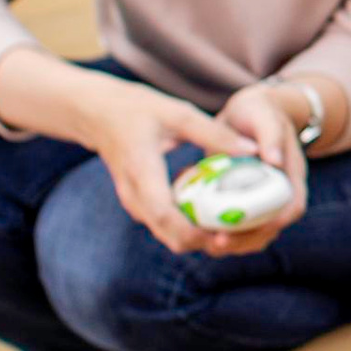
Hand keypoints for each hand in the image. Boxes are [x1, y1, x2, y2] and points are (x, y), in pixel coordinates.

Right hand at [84, 77, 253, 257]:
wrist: (97, 114)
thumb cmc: (137, 109)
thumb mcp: (178, 113)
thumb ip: (214, 133)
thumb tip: (253, 149)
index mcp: (142, 172)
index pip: (164, 215)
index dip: (194, 232)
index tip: (224, 233)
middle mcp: (135, 196)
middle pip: (170, 236)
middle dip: (205, 241)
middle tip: (240, 233)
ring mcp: (135, 204)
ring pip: (169, 236)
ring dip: (199, 238)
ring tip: (234, 227)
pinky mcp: (140, 205)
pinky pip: (166, 226)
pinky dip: (190, 228)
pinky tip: (214, 214)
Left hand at [200, 80, 316, 254]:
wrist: (250, 113)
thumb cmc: (260, 111)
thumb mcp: (265, 115)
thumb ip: (270, 135)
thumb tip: (273, 160)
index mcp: (291, 177)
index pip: (291, 208)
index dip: (274, 223)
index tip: (248, 230)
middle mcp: (278, 194)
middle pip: (269, 229)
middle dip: (244, 241)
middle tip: (215, 242)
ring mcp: (259, 202)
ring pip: (250, 234)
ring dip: (229, 243)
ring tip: (202, 243)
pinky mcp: (240, 204)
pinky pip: (232, 225)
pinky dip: (216, 230)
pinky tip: (194, 227)